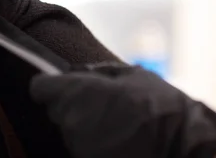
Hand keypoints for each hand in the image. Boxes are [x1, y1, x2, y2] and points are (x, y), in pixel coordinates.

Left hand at [31, 64, 215, 157]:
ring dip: (83, 127)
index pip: (39, 88)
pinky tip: (114, 140)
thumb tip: (77, 71)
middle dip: (70, 107)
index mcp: (72, 92)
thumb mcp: (128, 74)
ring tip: (111, 125)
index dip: (49, 86)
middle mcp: (68, 119)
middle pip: (55, 111)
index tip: (61, 87)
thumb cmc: (155, 104)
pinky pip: (82, 148)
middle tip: (97, 107)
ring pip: (70, 131)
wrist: (179, 144)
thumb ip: (95, 71)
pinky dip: (93, 145)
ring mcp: (76, 144)